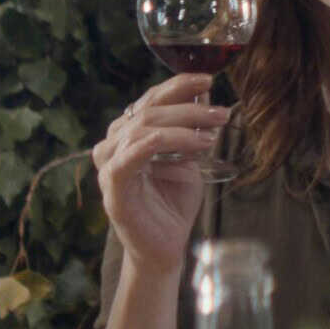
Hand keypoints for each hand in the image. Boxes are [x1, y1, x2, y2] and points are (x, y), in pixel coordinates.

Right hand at [92, 73, 230, 274]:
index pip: (150, 99)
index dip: (178, 86)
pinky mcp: (112, 188)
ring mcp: (109, 165)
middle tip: (220, 113)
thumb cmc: (173, 204)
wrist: (164, 249)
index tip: (208, 80)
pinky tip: (189, 142)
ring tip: (212, 135)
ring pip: (142, 129)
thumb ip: (191, 130)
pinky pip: (129, 157)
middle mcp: (113, 144)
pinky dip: (158, 144)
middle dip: (189, 108)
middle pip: (148, 111)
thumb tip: (205, 94)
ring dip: (182, 127)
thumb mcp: (189, 159)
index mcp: (127, 134)